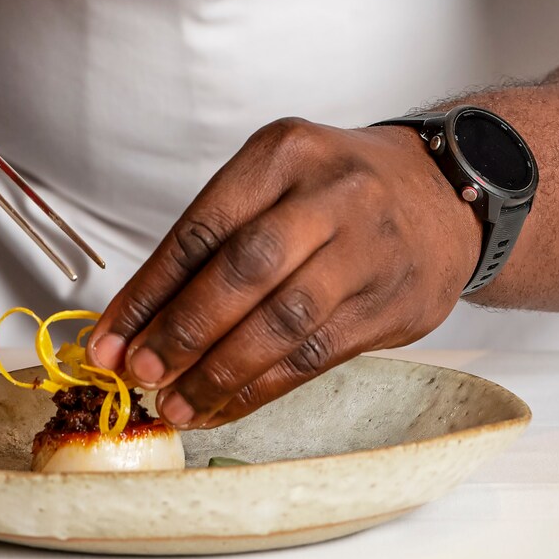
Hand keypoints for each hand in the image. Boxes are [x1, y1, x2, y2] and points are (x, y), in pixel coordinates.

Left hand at [86, 119, 481, 426]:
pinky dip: (262, 388)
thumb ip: (216, 240)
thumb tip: (137, 322)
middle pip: (244, 272)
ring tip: (176, 404)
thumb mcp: (278, 178)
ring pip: (283, 323)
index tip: (110, 339)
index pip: (202, 229)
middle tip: (140, 373)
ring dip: (221, 372)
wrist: (448, 194)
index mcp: (284, 153)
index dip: (149, 292)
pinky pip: (314, 356)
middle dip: (184, 331)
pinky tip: (224, 405)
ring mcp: (367, 251)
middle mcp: (331, 195)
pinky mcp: (391, 305)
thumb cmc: (338, 190)